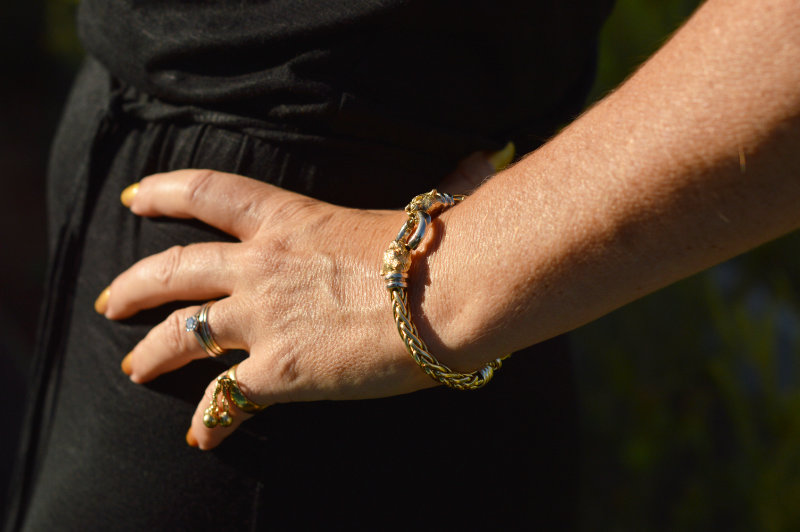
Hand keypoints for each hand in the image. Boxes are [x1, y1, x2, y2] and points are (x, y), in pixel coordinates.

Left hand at [97, 146, 510, 449]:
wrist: (450, 294)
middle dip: (134, 285)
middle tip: (111, 300)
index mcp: (290, 220)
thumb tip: (484, 158)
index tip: (135, 199)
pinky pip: (225, 399)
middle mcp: (262, 267)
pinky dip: (208, 420)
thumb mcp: (429, 209)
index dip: (164, 192)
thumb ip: (445, 186)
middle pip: (174, 271)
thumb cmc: (443, 249)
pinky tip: (200, 437)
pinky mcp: (280, 372)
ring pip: (183, 334)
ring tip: (132, 367)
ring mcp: (265, 320)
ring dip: (150, 351)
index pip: (208, 193)